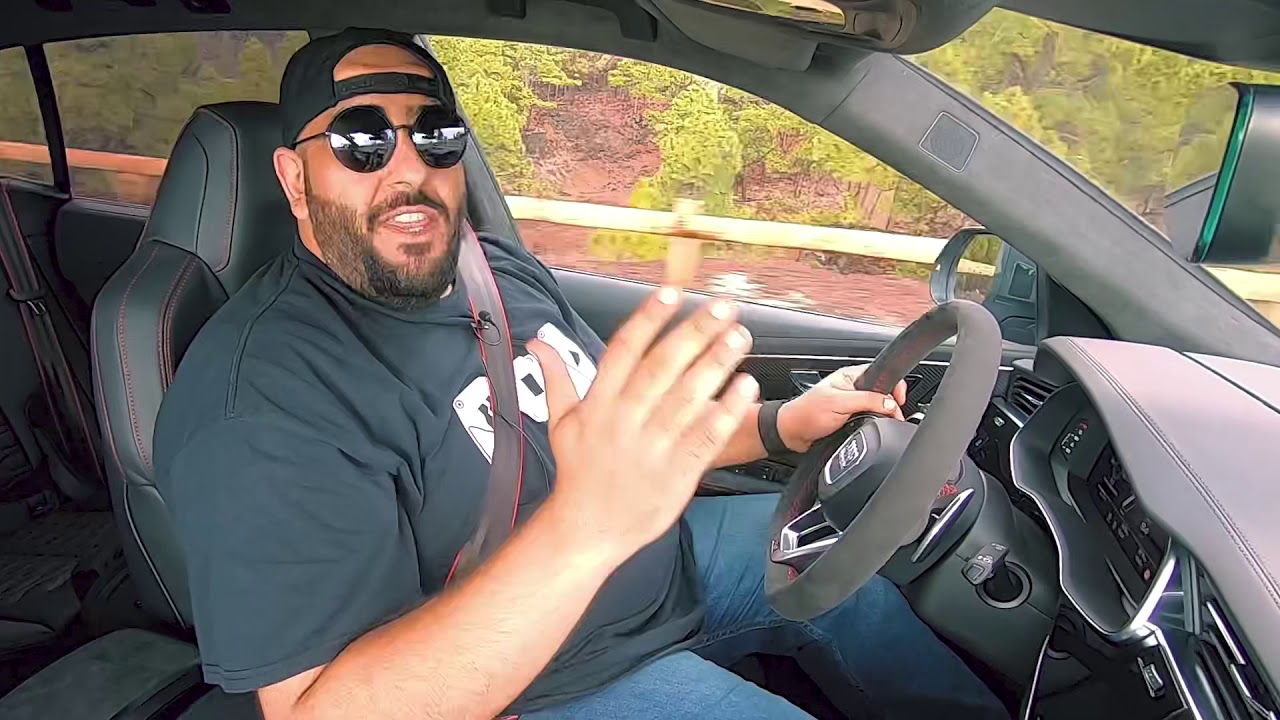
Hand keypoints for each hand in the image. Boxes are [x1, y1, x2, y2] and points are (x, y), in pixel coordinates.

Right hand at [528, 289, 758, 564]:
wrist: (588, 530)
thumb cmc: (579, 473)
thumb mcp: (560, 423)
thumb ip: (556, 378)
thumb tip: (537, 341)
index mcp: (599, 404)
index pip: (624, 351)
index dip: (648, 319)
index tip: (671, 293)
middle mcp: (625, 420)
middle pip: (663, 367)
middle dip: (694, 333)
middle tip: (722, 306)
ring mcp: (653, 446)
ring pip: (688, 397)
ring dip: (717, 363)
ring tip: (740, 335)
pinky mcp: (677, 471)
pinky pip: (705, 435)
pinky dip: (726, 410)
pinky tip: (746, 385)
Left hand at [776, 364, 906, 452]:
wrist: (791, 434)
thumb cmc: (806, 414)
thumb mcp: (838, 404)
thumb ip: (866, 401)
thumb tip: (890, 404)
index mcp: (850, 377)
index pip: (880, 374)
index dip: (894, 386)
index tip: (900, 400)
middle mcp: (852, 389)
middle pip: (882, 393)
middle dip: (890, 404)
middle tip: (894, 417)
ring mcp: (852, 405)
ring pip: (877, 408)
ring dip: (882, 416)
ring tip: (886, 423)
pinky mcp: (850, 419)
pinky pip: (869, 420)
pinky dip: (874, 425)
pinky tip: (875, 429)